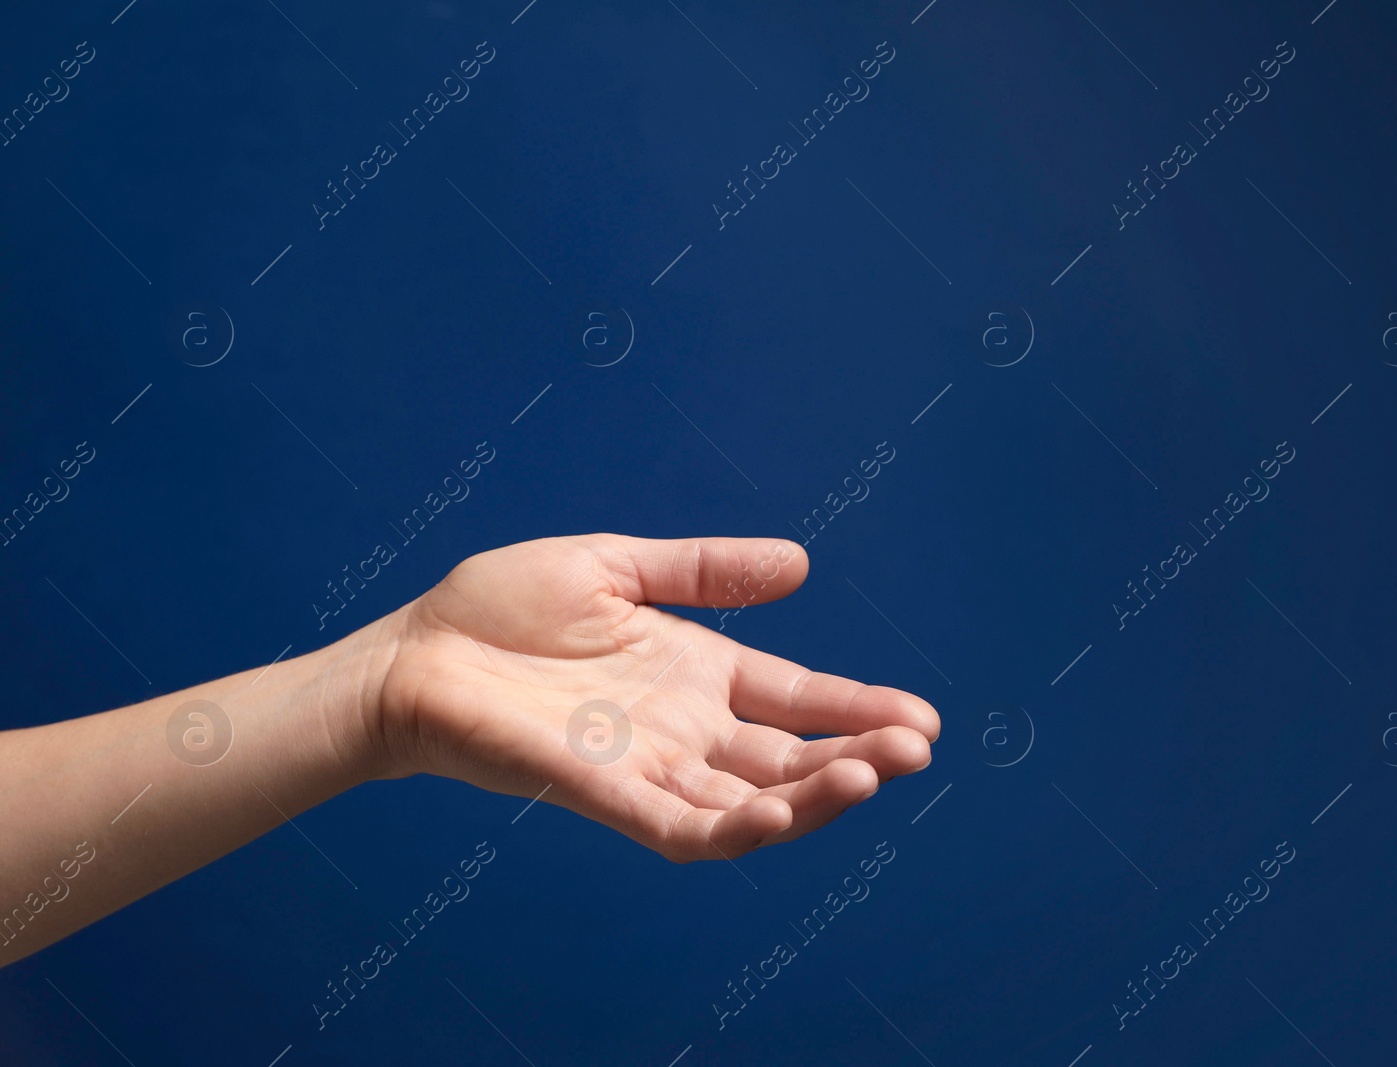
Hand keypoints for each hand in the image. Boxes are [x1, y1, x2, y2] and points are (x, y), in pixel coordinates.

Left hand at [368, 534, 939, 861]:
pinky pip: (684, 827)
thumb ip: (704, 570)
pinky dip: (737, 827)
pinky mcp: (605, 794)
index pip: (796, 699)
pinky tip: (783, 811)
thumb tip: (803, 563)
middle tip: (919, 747)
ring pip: (751, 799)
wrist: (416, 652)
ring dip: (816, 796)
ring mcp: (649, 765)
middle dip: (859, 754)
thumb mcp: (617, 565)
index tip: (922, 718)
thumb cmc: (500, 608)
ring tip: (874, 774)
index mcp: (695, 671)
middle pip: (790, 756)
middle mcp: (684, 728)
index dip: (857, 709)